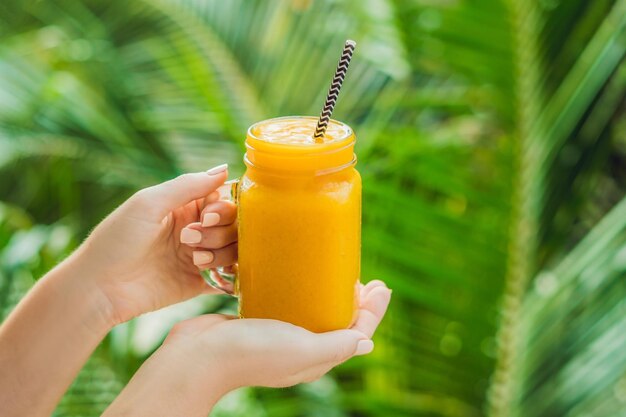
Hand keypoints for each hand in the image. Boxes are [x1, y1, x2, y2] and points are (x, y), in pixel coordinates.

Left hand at [80, 164, 235, 324]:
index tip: (206, 216)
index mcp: (183, 207)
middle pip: (232, 224)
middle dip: (219, 231)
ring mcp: (199, 257)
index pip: (222, 199)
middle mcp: (195, 230)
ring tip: (195, 260)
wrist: (99, 289)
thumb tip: (225, 168)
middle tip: (190, 239)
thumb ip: (188, 185)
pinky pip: (230, 278)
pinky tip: (211, 273)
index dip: (222, 207)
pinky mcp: (199, 283)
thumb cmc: (116, 240)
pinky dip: (231, 276)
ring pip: (234, 249)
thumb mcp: (149, 203)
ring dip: (220, 252)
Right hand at [166, 280, 390, 387]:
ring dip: (329, 292)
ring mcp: (281, 334)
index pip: (356, 333)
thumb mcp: (301, 350)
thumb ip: (336, 347)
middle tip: (367, 276)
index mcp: (316, 358)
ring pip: (314, 310)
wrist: (198, 355)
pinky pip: (289, 302)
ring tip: (337, 271)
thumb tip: (367, 344)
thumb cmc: (251, 353)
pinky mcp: (261, 318)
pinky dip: (301, 289)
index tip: (383, 286)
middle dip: (356, 300)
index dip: (373, 311)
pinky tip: (300, 272)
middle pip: (338, 320)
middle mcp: (302, 348)